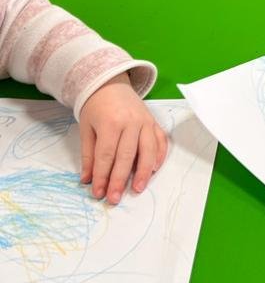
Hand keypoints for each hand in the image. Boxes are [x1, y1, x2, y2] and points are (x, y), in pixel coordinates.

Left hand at [79, 74, 167, 203]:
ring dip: (143, 172)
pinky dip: (159, 156)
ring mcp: (145, 121)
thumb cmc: (95, 107)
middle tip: (115, 198)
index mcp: (110, 122)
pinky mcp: (154, 122)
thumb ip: (88, 155)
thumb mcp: (86, 128)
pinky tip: (154, 170)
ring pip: (147, 150)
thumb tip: (88, 180)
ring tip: (137, 189)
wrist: (110, 83)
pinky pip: (161, 141)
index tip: (98, 193)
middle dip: (120, 180)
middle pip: (126, 156)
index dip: (102, 176)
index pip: (106, 155)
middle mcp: (131, 122)